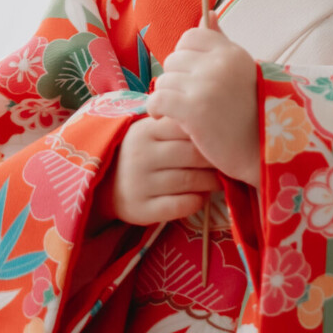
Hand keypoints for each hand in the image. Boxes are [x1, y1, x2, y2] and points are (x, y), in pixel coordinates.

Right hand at [96, 115, 219, 225]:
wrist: (103, 186)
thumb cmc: (139, 154)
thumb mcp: (150, 132)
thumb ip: (176, 124)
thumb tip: (220, 122)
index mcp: (145, 131)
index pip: (187, 127)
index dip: (210, 134)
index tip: (225, 139)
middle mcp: (140, 156)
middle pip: (193, 154)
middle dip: (216, 159)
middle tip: (229, 162)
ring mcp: (140, 184)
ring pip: (190, 180)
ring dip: (212, 181)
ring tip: (220, 179)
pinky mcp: (141, 210)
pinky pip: (180, 205)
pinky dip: (198, 201)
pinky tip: (202, 197)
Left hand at [146, 21, 261, 185]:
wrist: (263, 151)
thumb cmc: (252, 112)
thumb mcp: (242, 69)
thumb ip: (221, 42)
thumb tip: (209, 13)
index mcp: (232, 52)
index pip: (190, 36)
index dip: (185, 55)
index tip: (192, 75)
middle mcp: (219, 64)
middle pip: (174, 59)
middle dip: (176, 78)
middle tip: (188, 97)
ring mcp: (206, 86)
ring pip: (163, 80)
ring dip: (168, 97)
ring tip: (182, 111)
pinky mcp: (193, 111)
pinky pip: (157, 100)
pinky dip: (157, 110)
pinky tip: (166, 118)